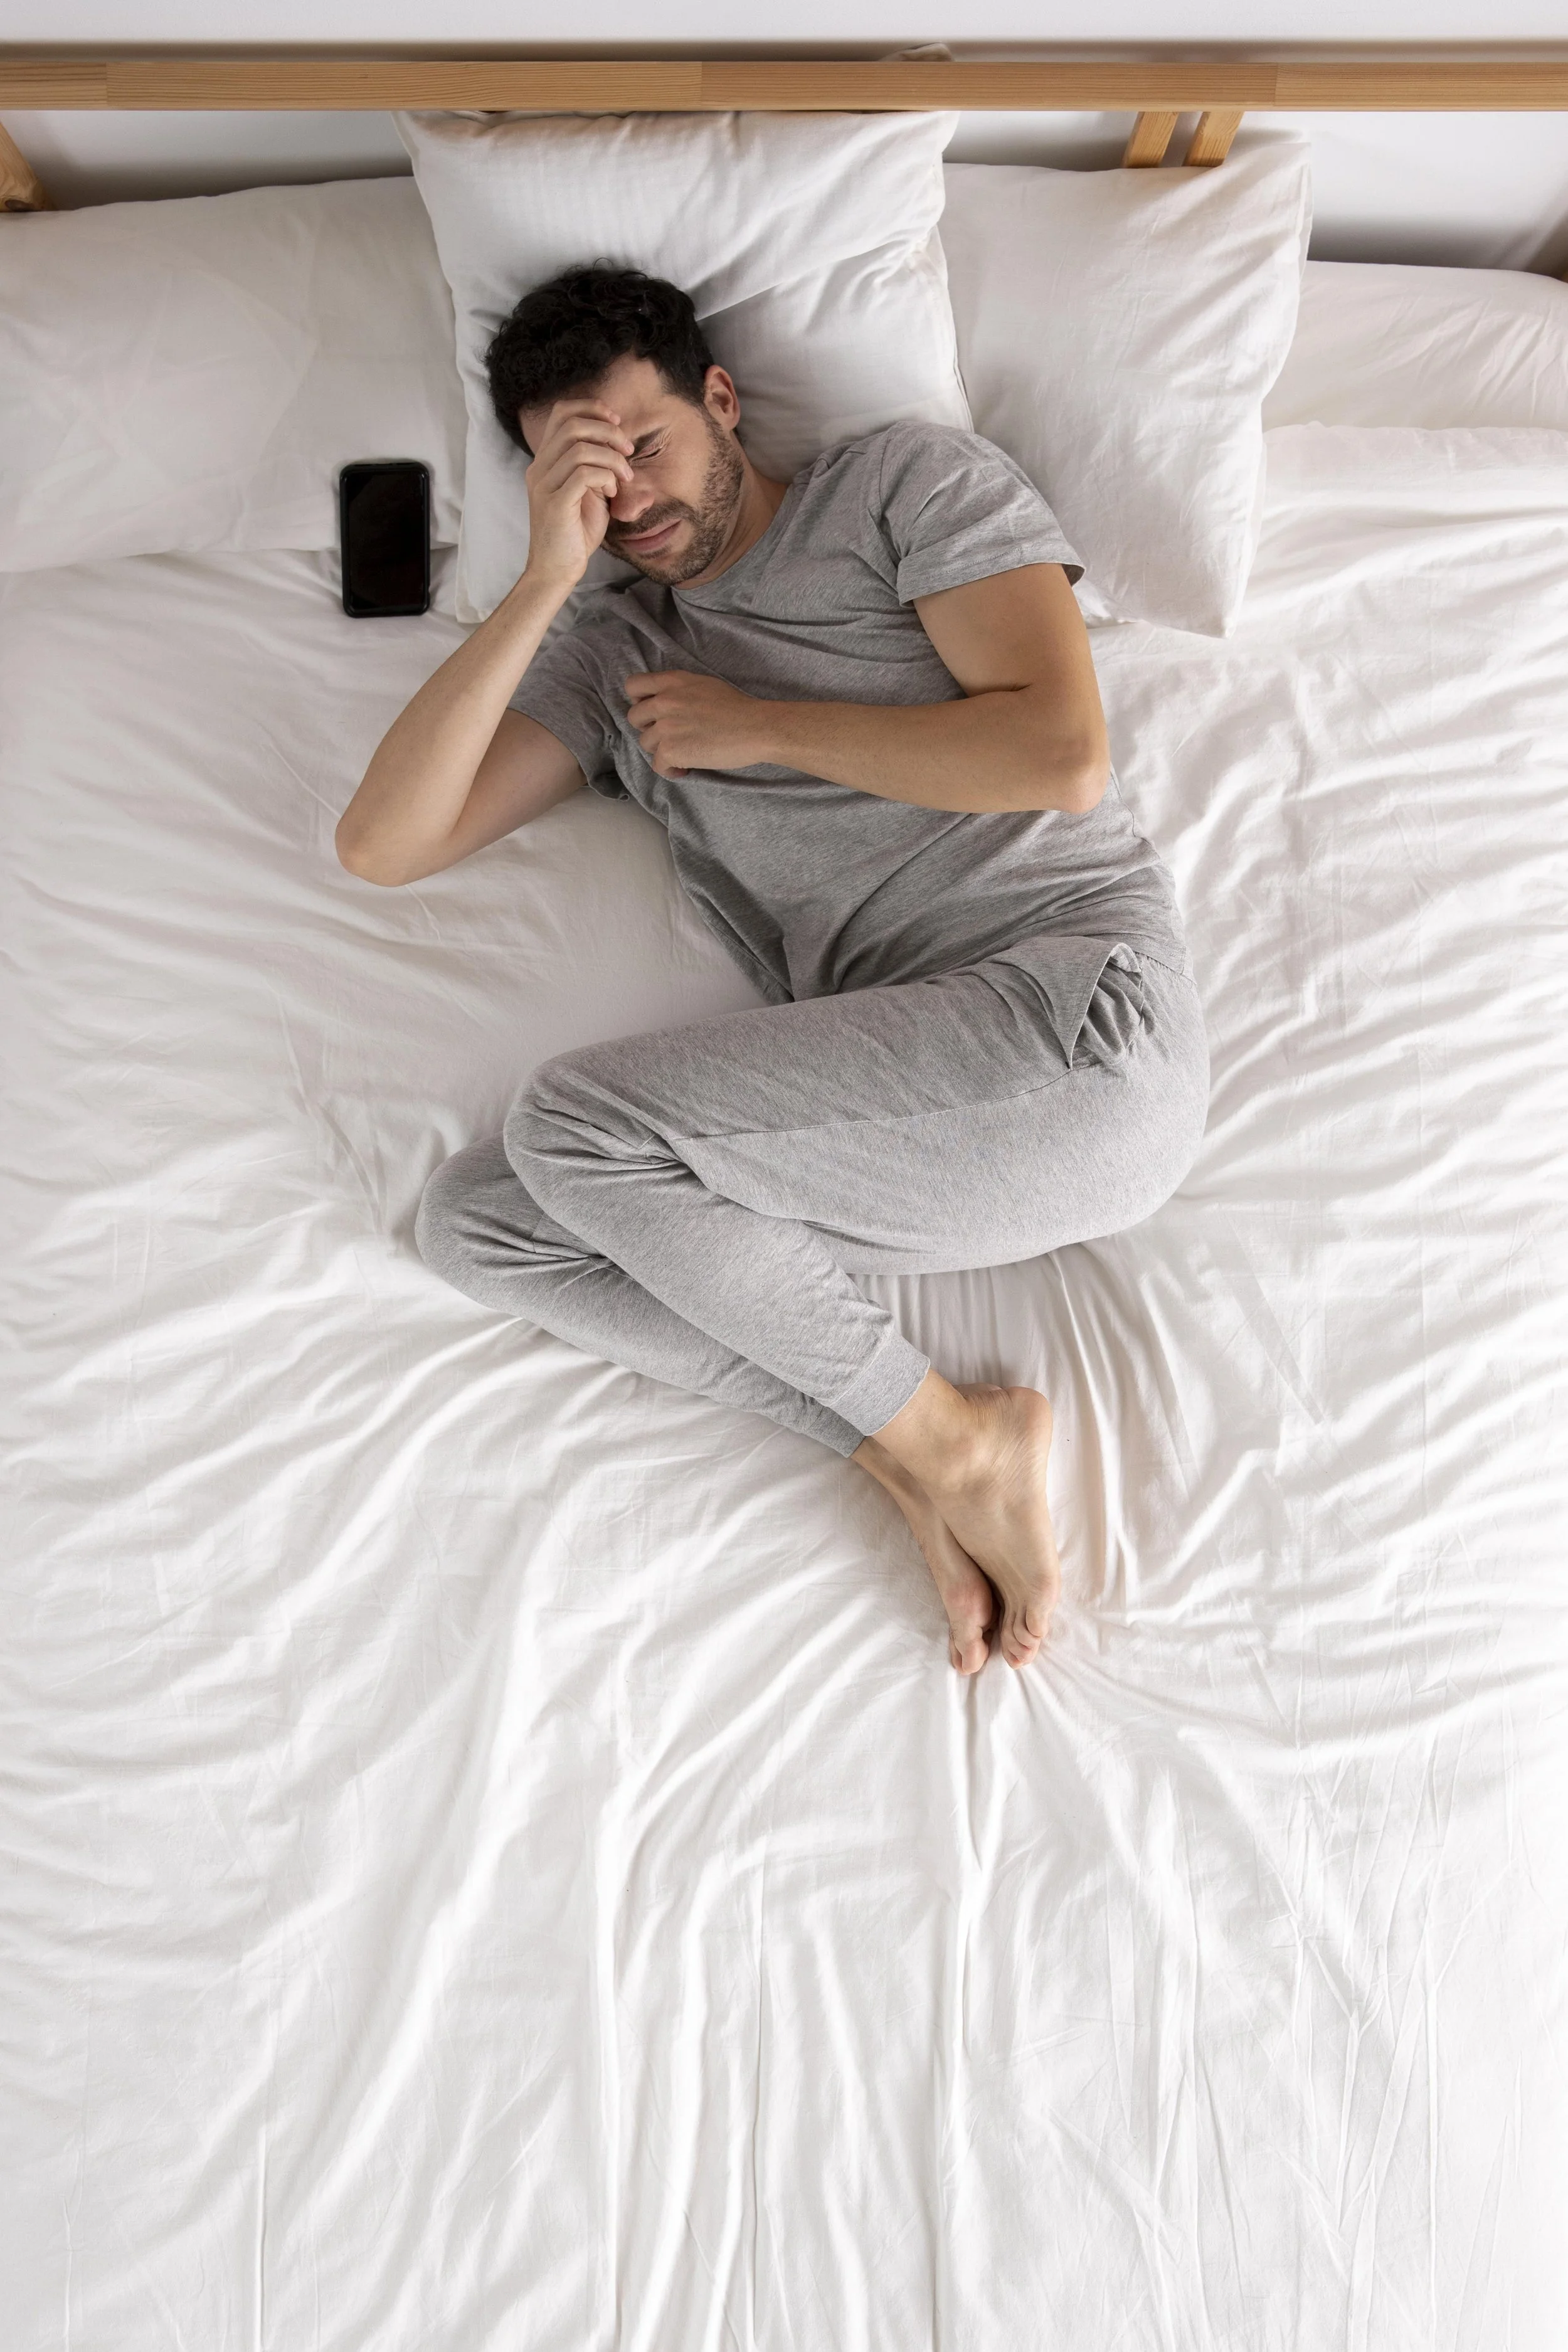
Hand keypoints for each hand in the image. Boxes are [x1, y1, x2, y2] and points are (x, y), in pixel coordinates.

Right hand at [522, 399, 634, 591]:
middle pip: (572, 425)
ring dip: (611, 458)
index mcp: (545, 461)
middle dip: (608, 431)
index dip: (591, 408)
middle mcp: (539, 468)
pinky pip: (583, 475)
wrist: (555, 570)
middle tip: (628, 449)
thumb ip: (596, 468)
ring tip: (624, 476)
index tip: (616, 421)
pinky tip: (611, 491)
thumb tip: (619, 447)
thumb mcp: (589, 493)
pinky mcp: (555, 503)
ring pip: (580, 449)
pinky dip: (605, 477)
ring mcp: (544, 485)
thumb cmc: (574, 534)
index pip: (561, 413)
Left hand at [624, 670, 775, 779]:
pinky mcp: (670, 750)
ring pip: (645, 743)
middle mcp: (664, 701)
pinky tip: (686, 768)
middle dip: (649, 728)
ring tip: (683, 752)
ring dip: (661, 750)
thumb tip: (666, 701)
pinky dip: (670, 770)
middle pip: (634, 717)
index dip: (639, 700)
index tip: (651, 711)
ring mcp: (665, 727)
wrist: (754, 728)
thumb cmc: (736, 707)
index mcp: (672, 682)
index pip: (633, 686)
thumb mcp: (703, 684)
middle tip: (669, 736)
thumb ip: (679, 689)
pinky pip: (657, 765)